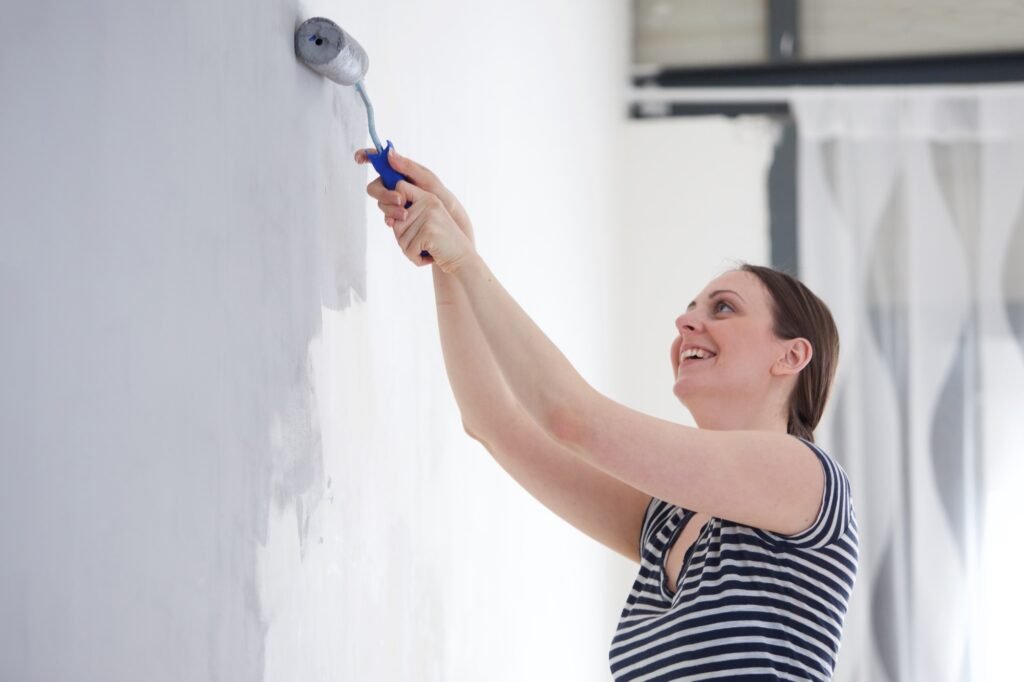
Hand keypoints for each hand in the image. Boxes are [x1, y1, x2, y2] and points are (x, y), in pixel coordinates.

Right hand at [355, 147, 474, 243]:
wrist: (451, 226)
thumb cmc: (443, 200)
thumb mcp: (429, 182)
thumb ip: (409, 169)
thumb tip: (389, 153)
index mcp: (402, 173)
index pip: (380, 161)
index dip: (367, 157)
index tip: (359, 159)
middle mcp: (395, 187)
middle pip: (376, 187)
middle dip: (383, 194)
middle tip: (399, 200)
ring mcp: (395, 203)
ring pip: (380, 203)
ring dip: (389, 208)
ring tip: (405, 214)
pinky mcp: (397, 218)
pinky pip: (386, 217)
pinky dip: (389, 219)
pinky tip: (396, 223)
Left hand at [386, 180, 475, 272]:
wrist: (463, 258)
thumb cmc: (440, 244)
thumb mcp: (426, 223)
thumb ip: (408, 217)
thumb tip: (389, 220)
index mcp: (427, 197)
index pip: (399, 187)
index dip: (394, 203)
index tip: (402, 220)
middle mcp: (428, 202)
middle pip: (395, 221)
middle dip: (404, 240)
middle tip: (421, 245)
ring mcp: (429, 216)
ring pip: (400, 237)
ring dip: (410, 251)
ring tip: (426, 251)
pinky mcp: (428, 231)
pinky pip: (408, 249)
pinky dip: (416, 258)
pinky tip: (429, 257)